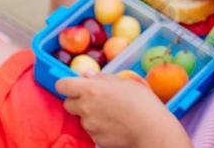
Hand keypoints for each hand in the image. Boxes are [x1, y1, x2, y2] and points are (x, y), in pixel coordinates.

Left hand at [55, 74, 190, 147]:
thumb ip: (103, 78)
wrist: (151, 128)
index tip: (76, 85)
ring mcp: (88, 125)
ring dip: (90, 114)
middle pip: (68, 103)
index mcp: (91, 89)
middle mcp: (85, 107)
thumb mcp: (126, 82)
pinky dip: (99, 127)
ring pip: (81, 118)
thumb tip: (88, 75)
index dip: (68, 84)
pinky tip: (115, 124)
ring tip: (112, 113)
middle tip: (96, 99)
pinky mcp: (94, 139)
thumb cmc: (142, 101)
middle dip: (78, 101)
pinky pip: (92, 130)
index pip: (62, 85)